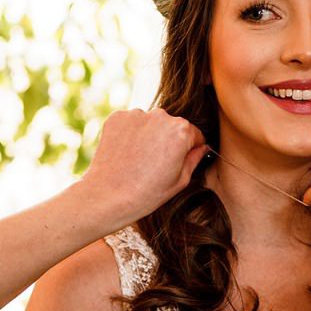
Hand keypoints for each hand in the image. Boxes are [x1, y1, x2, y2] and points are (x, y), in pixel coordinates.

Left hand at [77, 109, 206, 227]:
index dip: (190, 149)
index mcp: (182, 130)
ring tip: (139, 160)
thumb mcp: (180, 180)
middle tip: (156, 164)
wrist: (108, 196)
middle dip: (168, 140)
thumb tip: (202, 147)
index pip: (194, 134)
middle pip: (172, 126)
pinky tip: (126, 154)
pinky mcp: (117, 117)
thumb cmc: (147, 193)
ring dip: (148, 136)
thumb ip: (194, 159)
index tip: (179, 161)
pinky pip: (130, 123)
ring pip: (150, 123)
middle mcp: (161, 116)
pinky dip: (130, 134)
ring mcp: (137, 114)